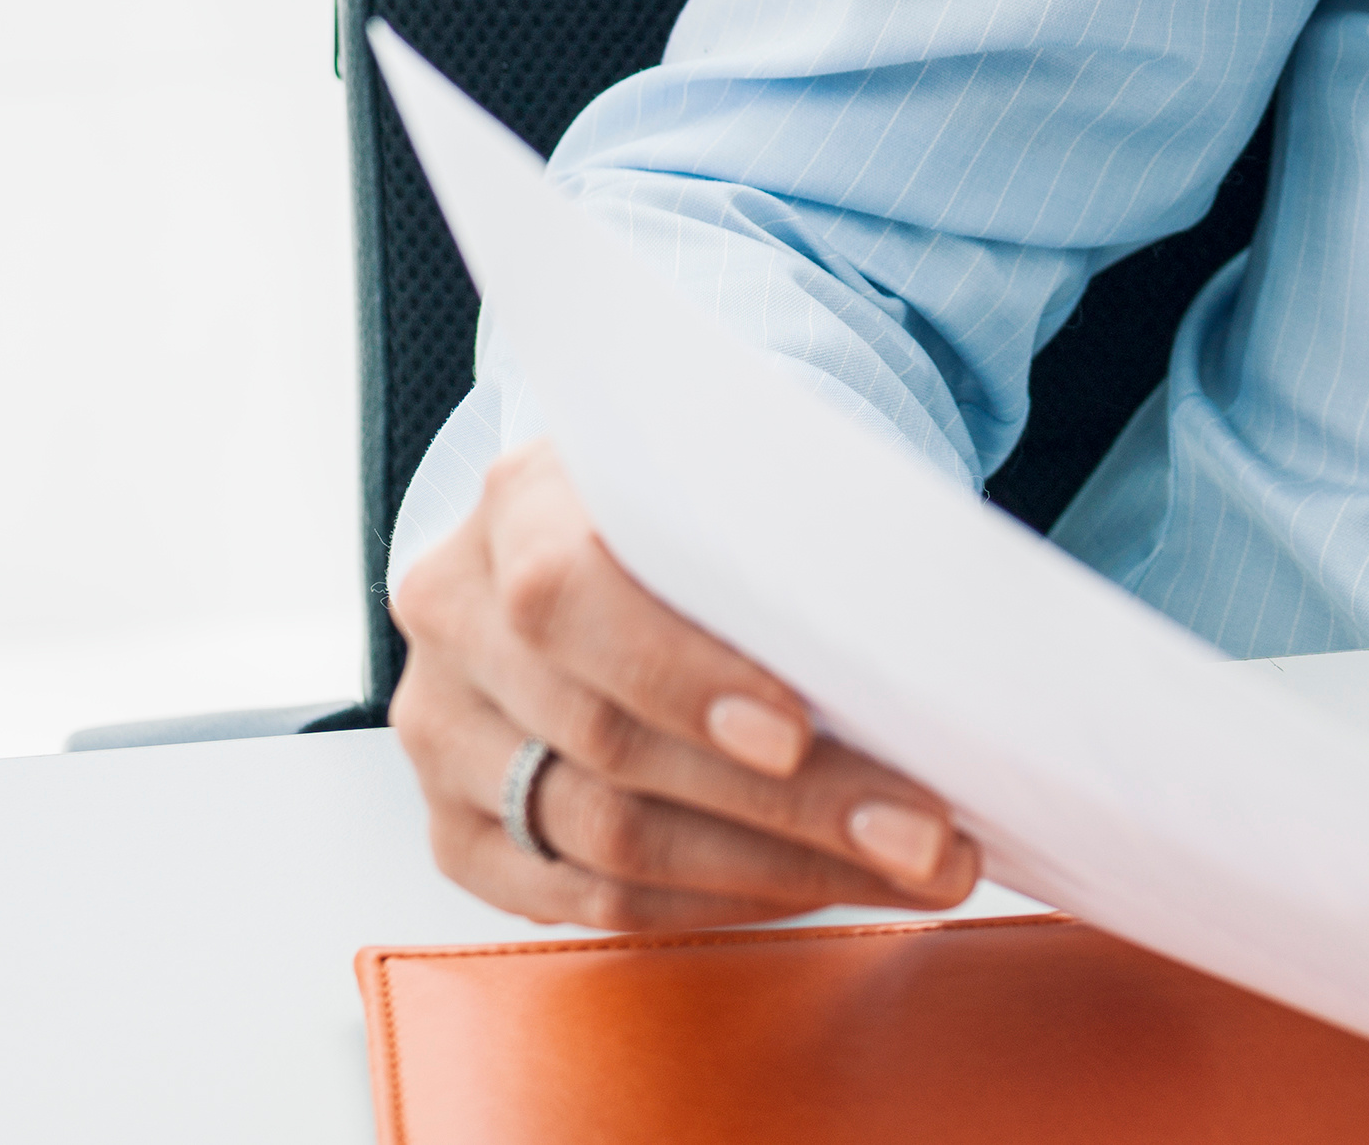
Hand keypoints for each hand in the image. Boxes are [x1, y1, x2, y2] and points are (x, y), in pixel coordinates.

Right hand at [390, 440, 980, 929]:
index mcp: (519, 501)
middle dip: (788, 802)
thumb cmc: (707, 497)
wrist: (625, 520)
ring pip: (606, 839)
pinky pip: (587, 899)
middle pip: (609, 741)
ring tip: (905, 867)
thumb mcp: (737, 469)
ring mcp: (444, 731)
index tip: (796, 732)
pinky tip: (813, 883)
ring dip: (777, 867)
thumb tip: (908, 640)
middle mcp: (458, 616)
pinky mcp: (458, 830)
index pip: (568, 594)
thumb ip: (784, 534)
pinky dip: (717, 899)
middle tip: (924, 832)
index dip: (679, 673)